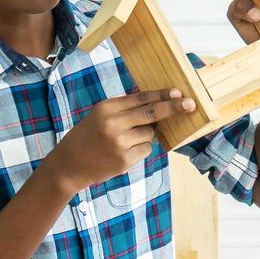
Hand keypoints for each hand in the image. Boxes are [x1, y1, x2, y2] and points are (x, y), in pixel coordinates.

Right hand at [43, 90, 194, 193]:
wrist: (68, 165)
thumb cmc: (87, 137)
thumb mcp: (99, 115)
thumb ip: (125, 109)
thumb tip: (158, 103)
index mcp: (106, 108)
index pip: (141, 98)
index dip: (162, 95)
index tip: (178, 92)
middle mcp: (113, 124)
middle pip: (152, 113)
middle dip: (174, 108)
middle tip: (191, 104)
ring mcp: (120, 143)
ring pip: (151, 133)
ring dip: (146, 134)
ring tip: (125, 139)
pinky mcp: (125, 160)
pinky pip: (146, 149)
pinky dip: (141, 148)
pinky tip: (123, 151)